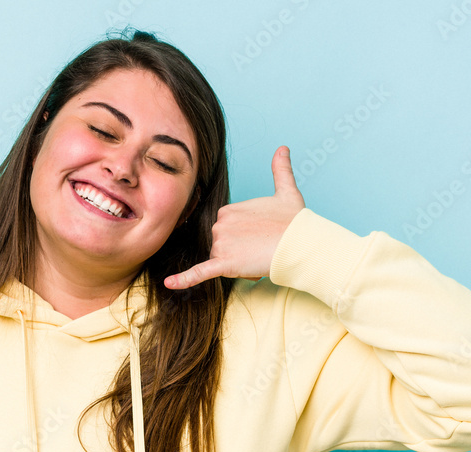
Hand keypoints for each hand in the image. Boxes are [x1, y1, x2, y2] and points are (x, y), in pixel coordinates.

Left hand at [165, 146, 305, 287]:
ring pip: (220, 260)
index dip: (243, 238)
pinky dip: (184, 279)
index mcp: (227, 210)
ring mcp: (220, 243)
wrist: (301, 243)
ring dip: (236, 265)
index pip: (225, 230)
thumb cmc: (295, 221)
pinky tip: (169, 283)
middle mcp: (219, 225)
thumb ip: (281, 170)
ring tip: (259, 259)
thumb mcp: (287, 191)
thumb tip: (283, 148)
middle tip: (263, 249)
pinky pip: (199, 272)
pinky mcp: (223, 263)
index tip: (262, 237)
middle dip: (239, 252)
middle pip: (221, 245)